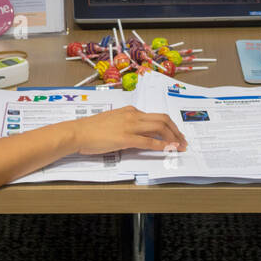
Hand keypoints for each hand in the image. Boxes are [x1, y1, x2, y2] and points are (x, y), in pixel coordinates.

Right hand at [70, 106, 187, 154]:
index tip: (175, 134)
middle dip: (176, 130)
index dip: (168, 125)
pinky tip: (168, 149)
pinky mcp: (125, 138)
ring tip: (179, 146)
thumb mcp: (112, 121)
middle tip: (183, 140)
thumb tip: (136, 133)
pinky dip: (161, 145)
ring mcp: (130, 126)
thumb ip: (125, 124)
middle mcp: (132, 115)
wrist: (78, 132)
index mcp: (130, 111)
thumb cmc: (91, 129)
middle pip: (162, 119)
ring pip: (159, 127)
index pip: (154, 116)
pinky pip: (148, 142)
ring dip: (172, 137)